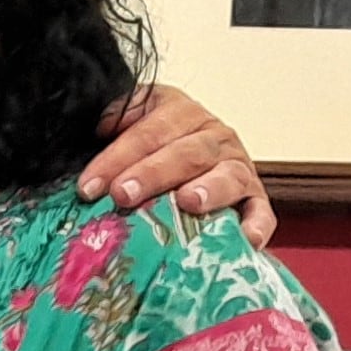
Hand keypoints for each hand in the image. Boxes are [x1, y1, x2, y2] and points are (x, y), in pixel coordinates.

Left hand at [81, 84, 274, 245]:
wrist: (186, 156)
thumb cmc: (146, 149)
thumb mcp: (125, 125)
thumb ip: (110, 125)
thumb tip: (97, 126)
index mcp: (177, 112)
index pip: (147, 132)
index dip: (116, 158)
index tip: (89, 186)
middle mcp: (213, 135)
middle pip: (185, 152)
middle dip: (152, 173)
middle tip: (124, 195)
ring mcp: (237, 166)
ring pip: (227, 174)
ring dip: (208, 188)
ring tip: (187, 202)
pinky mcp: (255, 197)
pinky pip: (260, 210)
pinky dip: (256, 223)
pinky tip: (245, 238)